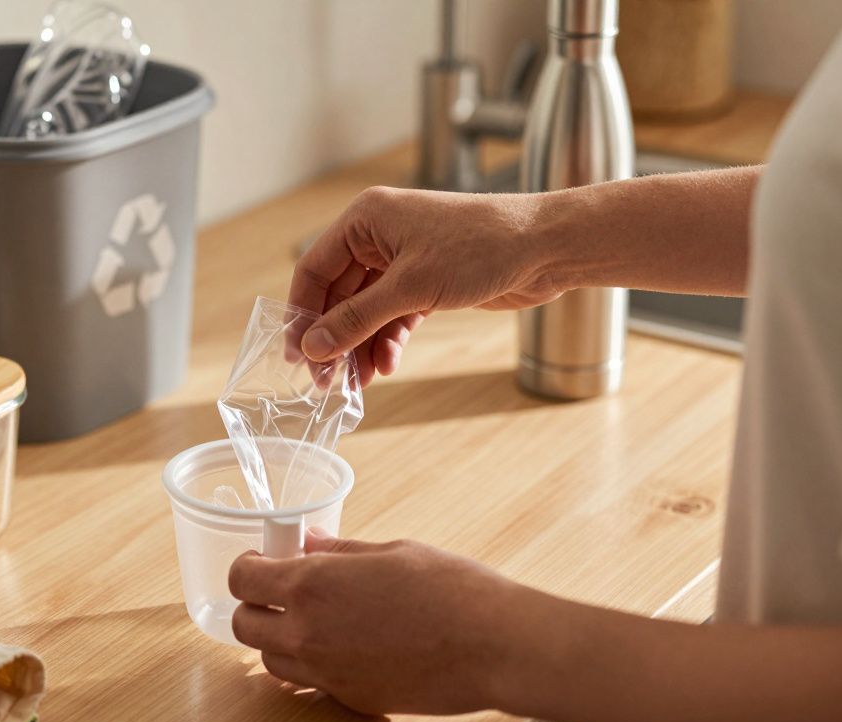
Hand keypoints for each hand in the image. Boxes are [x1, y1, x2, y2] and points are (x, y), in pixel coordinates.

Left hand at [227, 529, 542, 714]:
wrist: (493, 645)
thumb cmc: (450, 589)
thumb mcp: (390, 551)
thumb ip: (339, 551)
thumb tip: (308, 542)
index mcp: (313, 585)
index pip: (242, 580)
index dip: (246, 568)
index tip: (260, 562)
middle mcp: (309, 633)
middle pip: (244, 626)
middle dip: (254, 605)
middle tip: (279, 591)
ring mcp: (327, 673)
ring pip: (271, 660)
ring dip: (279, 638)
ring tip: (312, 619)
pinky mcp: (351, 699)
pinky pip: (310, 683)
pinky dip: (312, 665)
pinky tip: (343, 645)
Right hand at [290, 186, 561, 385]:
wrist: (545, 247)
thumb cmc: (481, 247)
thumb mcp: (410, 287)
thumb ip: (357, 319)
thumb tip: (313, 347)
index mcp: (366, 219)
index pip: (315, 269)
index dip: (302, 314)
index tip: (296, 356)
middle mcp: (379, 235)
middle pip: (338, 295)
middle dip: (334, 339)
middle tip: (327, 381)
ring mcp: (404, 259)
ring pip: (366, 310)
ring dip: (360, 346)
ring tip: (358, 383)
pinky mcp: (427, 281)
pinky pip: (392, 315)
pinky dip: (387, 341)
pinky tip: (386, 365)